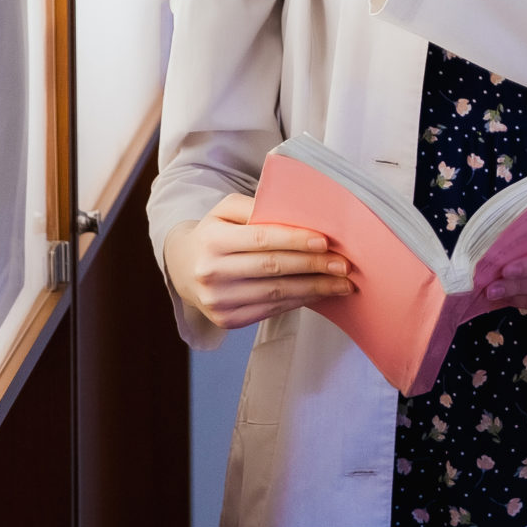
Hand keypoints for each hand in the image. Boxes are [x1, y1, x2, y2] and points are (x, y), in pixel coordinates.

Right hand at [163, 193, 353, 330]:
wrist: (183, 268)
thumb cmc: (215, 233)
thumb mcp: (225, 210)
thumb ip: (255, 207)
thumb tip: (295, 214)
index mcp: (212, 241)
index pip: (261, 240)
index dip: (294, 240)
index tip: (325, 241)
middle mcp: (212, 273)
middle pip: (273, 268)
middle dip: (313, 266)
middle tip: (344, 264)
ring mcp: (218, 301)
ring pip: (276, 293)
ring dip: (314, 289)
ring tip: (342, 283)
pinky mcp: (227, 320)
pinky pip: (271, 310)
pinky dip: (299, 301)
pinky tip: (319, 294)